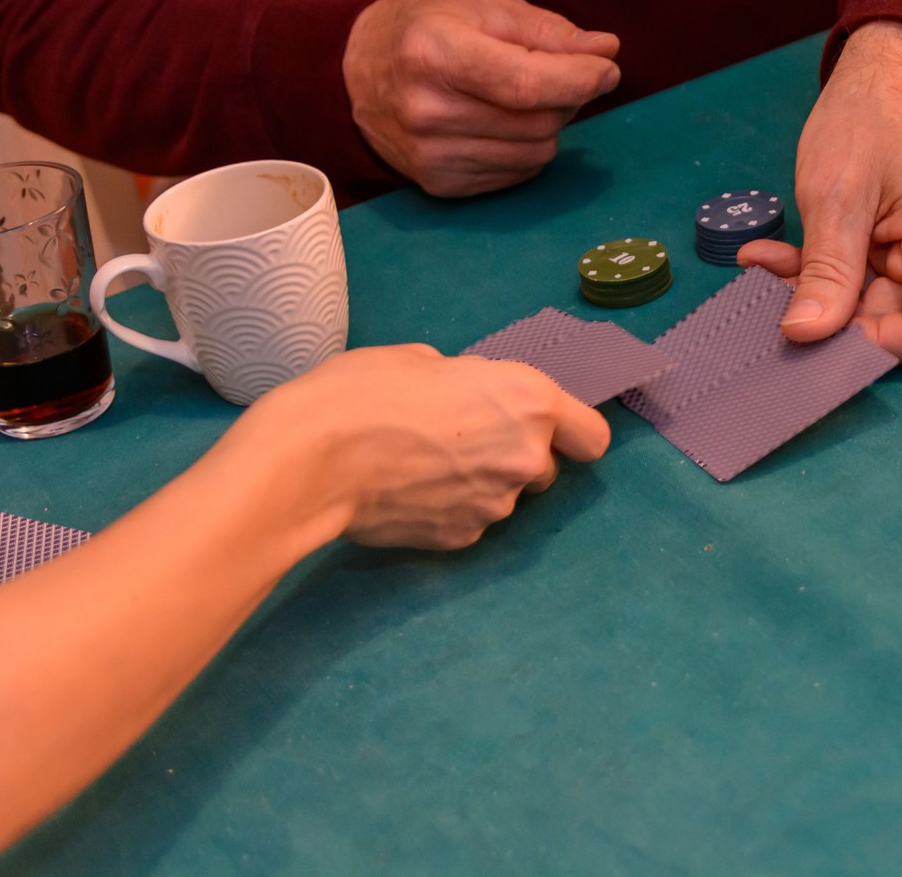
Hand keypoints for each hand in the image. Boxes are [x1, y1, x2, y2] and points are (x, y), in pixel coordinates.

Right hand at [225, 345, 609, 548]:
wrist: (308, 462)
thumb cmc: (361, 392)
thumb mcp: (421, 360)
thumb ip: (466, 382)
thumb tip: (465, 395)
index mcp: (528, 402)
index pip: (593, 437)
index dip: (573, 434)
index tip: (549, 431)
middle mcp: (525, 458)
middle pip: (546, 468)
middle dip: (516, 456)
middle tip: (462, 440)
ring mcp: (495, 506)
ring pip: (505, 497)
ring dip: (481, 484)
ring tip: (422, 465)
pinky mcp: (461, 540)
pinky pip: (469, 521)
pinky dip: (449, 509)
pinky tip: (407, 492)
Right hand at [343, 0, 621, 196]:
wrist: (351, 73)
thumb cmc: (427, 29)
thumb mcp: (483, 7)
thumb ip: (548, 30)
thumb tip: (606, 50)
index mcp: (434, 53)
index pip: (526, 84)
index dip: (579, 80)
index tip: (607, 70)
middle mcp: (425, 110)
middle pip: (539, 121)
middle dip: (566, 97)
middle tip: (555, 73)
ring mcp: (429, 154)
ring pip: (536, 152)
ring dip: (548, 124)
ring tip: (520, 97)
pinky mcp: (438, 184)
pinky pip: (518, 173)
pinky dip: (526, 148)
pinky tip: (500, 123)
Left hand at [738, 21, 901, 360]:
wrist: (894, 64)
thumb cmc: (871, 113)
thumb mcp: (835, 196)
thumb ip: (826, 273)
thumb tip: (805, 335)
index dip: (873, 344)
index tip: (816, 329)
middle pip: (897, 319)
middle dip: (829, 310)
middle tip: (766, 286)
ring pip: (874, 300)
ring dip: (817, 286)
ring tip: (764, 260)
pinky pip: (870, 275)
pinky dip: (825, 269)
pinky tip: (778, 253)